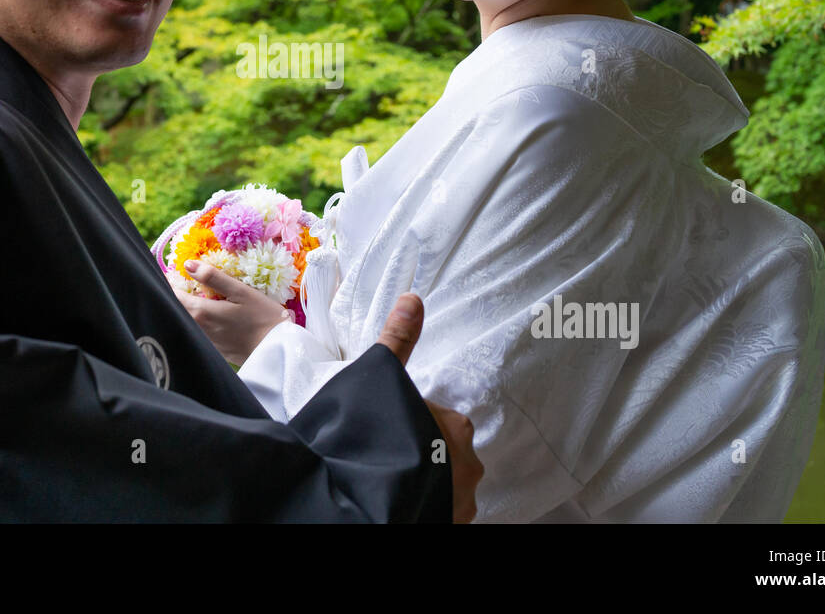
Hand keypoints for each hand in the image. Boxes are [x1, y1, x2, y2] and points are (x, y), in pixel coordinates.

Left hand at [173, 259, 294, 366]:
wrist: (277, 350)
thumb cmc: (263, 317)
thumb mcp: (241, 291)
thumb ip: (213, 277)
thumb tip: (188, 264)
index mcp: (201, 312)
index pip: (172, 296)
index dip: (169, 283)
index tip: (172, 273)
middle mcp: (198, 329)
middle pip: (176, 309)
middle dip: (176, 295)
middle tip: (182, 282)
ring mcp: (205, 342)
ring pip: (185, 322)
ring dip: (186, 309)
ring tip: (196, 296)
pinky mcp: (213, 350)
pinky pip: (196, 332)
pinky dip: (196, 321)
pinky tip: (210, 315)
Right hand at [375, 293, 482, 523]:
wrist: (355, 500)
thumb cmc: (370, 433)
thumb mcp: (381, 377)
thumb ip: (398, 340)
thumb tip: (414, 297)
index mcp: (456, 428)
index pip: (441, 421)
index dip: (412, 423)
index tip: (388, 427)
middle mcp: (468, 468)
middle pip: (447, 456)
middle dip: (424, 456)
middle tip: (386, 457)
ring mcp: (459, 506)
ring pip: (444, 489)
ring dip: (424, 486)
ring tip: (387, 481)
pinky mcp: (447, 527)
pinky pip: (437, 512)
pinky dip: (421, 508)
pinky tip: (395, 502)